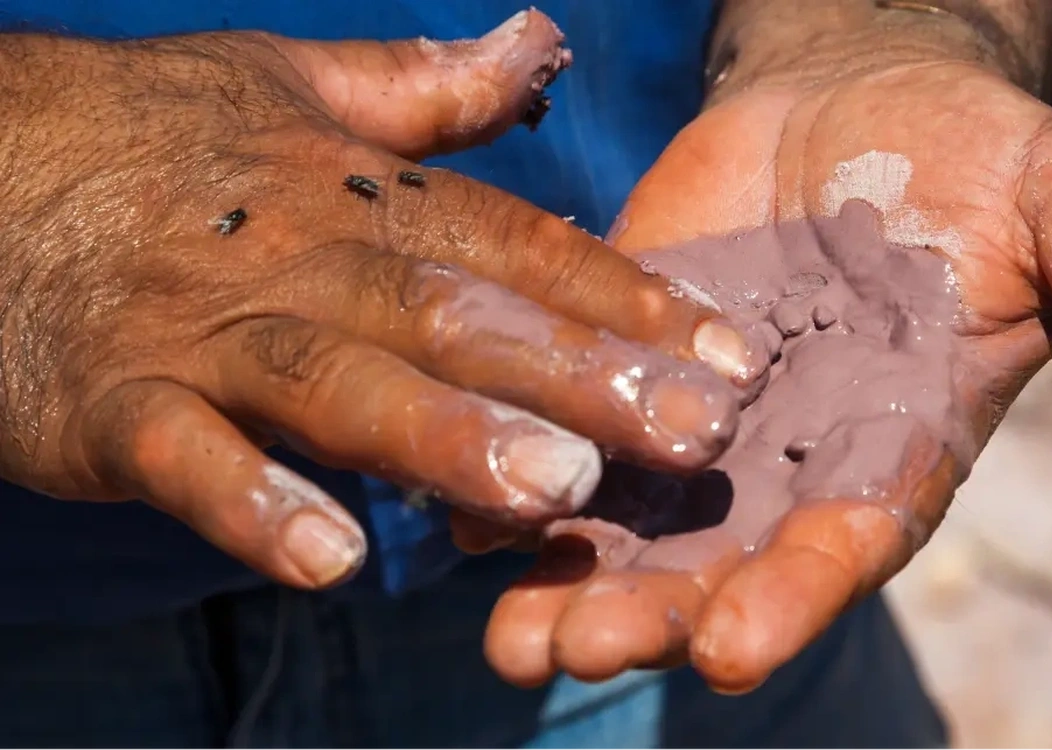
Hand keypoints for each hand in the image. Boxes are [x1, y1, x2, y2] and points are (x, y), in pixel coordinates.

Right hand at [0, 12, 761, 590]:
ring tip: (554, 490)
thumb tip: (538, 40)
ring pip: (342, 384)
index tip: (729, 354)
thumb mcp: (295, 87)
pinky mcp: (112, 404)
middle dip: (581, 375)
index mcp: (356, 194)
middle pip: (456, 316)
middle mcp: (298, 258)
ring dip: (449, 436)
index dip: (627, 297)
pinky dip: (254, 505)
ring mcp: (204, 333)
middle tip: (693, 434)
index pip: (515, 246)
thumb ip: (427, 91)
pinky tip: (335, 562)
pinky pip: (187, 460)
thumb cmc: (154, 135)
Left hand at [481, 18, 1051, 691]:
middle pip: (722, 561)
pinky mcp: (627, 360)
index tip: (731, 645)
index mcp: (899, 442)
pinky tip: (449, 511)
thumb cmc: (978, 163)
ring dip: (568, 577)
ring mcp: (702, 422)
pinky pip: (570, 431)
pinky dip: (516, 475)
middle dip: (652, 611)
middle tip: (576, 653)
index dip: (795, 591)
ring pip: (634, 523)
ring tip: (503, 634)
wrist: (866, 110)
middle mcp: (794, 460)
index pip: (850, 537)